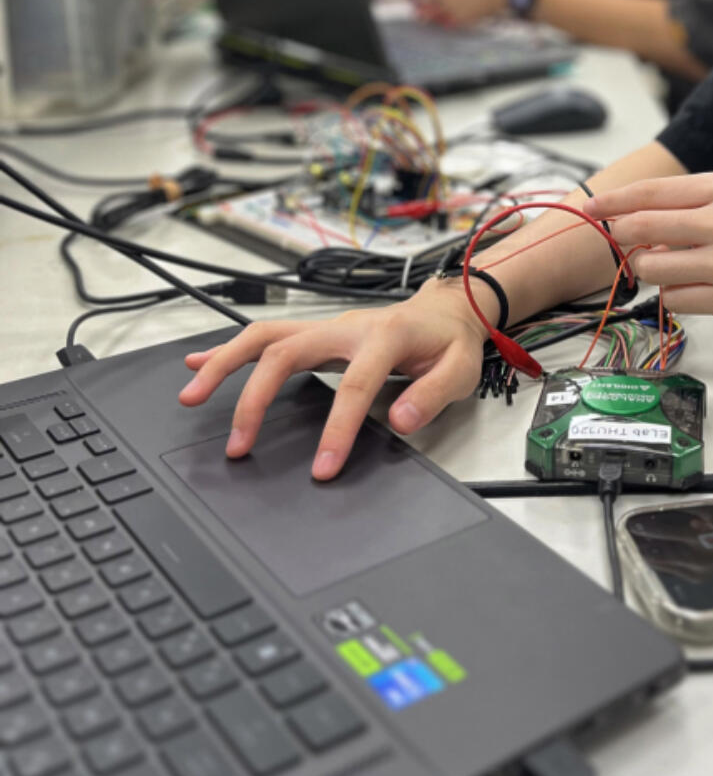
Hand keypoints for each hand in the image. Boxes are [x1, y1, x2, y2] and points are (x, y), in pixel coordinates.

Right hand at [176, 281, 488, 479]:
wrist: (447, 308)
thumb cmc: (450, 342)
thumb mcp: (459, 369)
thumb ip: (432, 394)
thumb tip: (401, 420)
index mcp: (384, 337)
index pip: (354, 385)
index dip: (337, 428)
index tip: (322, 467)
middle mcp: (346, 327)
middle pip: (286, 352)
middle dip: (254, 397)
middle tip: (236, 444)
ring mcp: (326, 327)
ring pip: (264, 337)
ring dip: (224, 364)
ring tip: (191, 395)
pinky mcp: (315, 333)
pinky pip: (266, 337)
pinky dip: (228, 350)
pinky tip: (198, 363)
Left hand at [585, 172, 712, 326]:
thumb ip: (694, 202)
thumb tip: (641, 214)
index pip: (650, 193)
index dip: (614, 202)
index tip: (591, 208)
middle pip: (641, 228)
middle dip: (621, 235)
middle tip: (621, 239)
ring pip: (651, 267)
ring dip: (649, 268)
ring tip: (671, 265)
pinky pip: (674, 299)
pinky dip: (673, 294)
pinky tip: (693, 286)